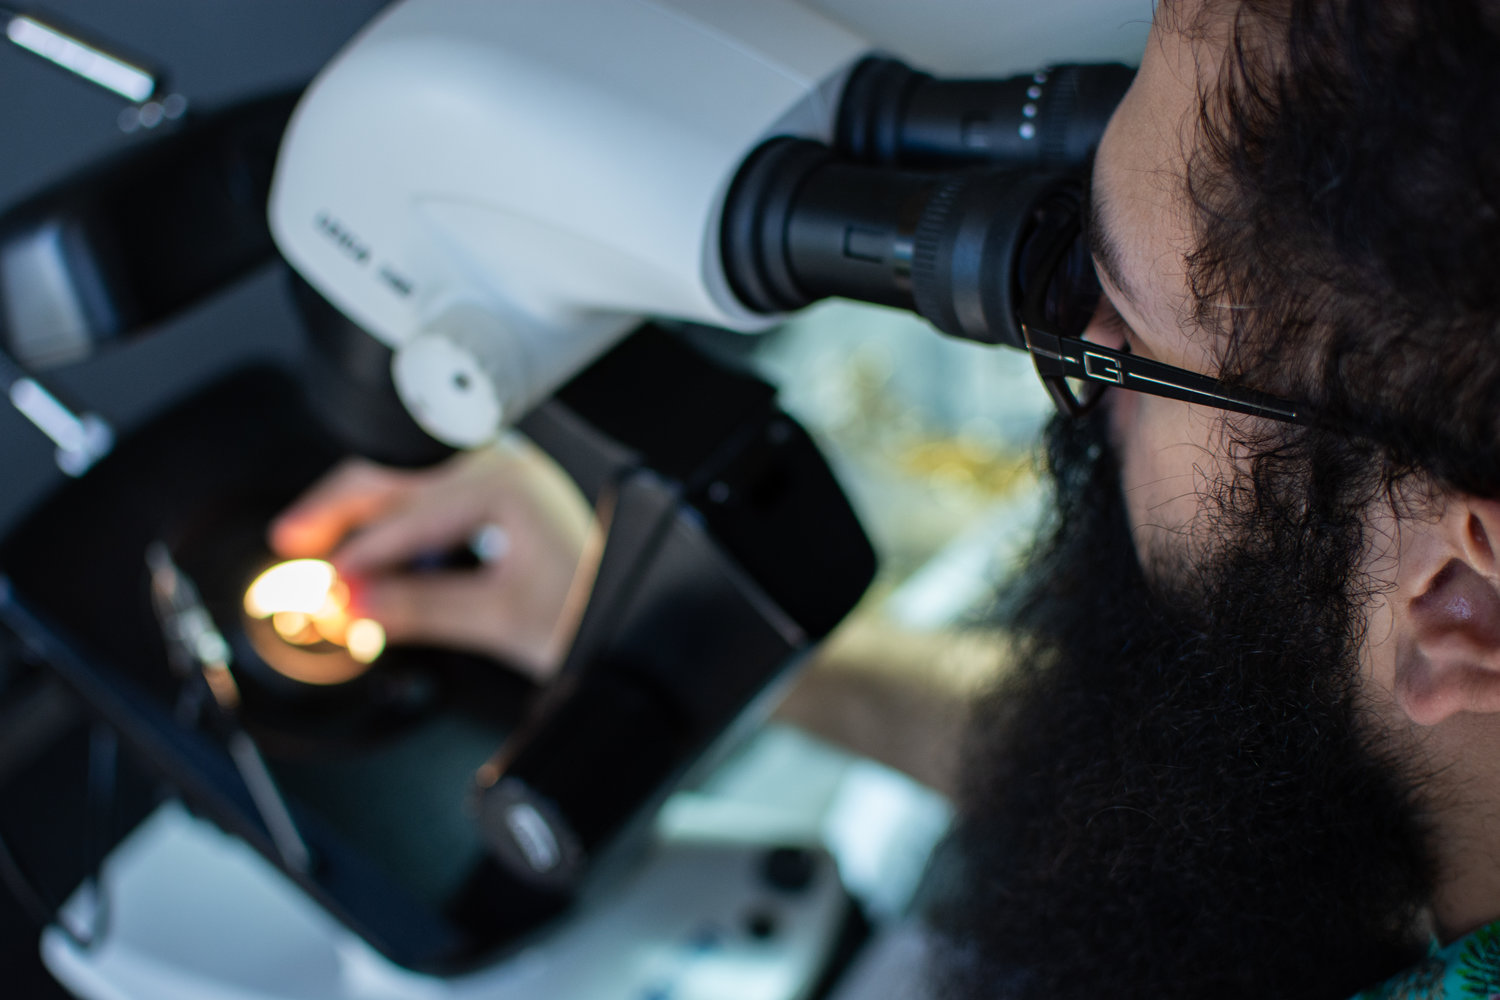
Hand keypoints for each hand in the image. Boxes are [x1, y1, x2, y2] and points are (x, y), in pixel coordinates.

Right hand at [268, 437, 593, 680]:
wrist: (636, 616)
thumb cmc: (592, 611)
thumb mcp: (498, 619)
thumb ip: (420, 607)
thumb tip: (353, 602)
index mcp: (506, 484)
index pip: (409, 512)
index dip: (360, 551)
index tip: (326, 584)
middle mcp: (502, 467)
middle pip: (395, 476)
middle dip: (338, 509)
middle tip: (290, 539)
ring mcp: (500, 476)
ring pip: (406, 482)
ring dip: (360, 513)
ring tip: (314, 542)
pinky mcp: (497, 496)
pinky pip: (427, 497)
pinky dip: (392, 523)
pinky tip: (369, 551)